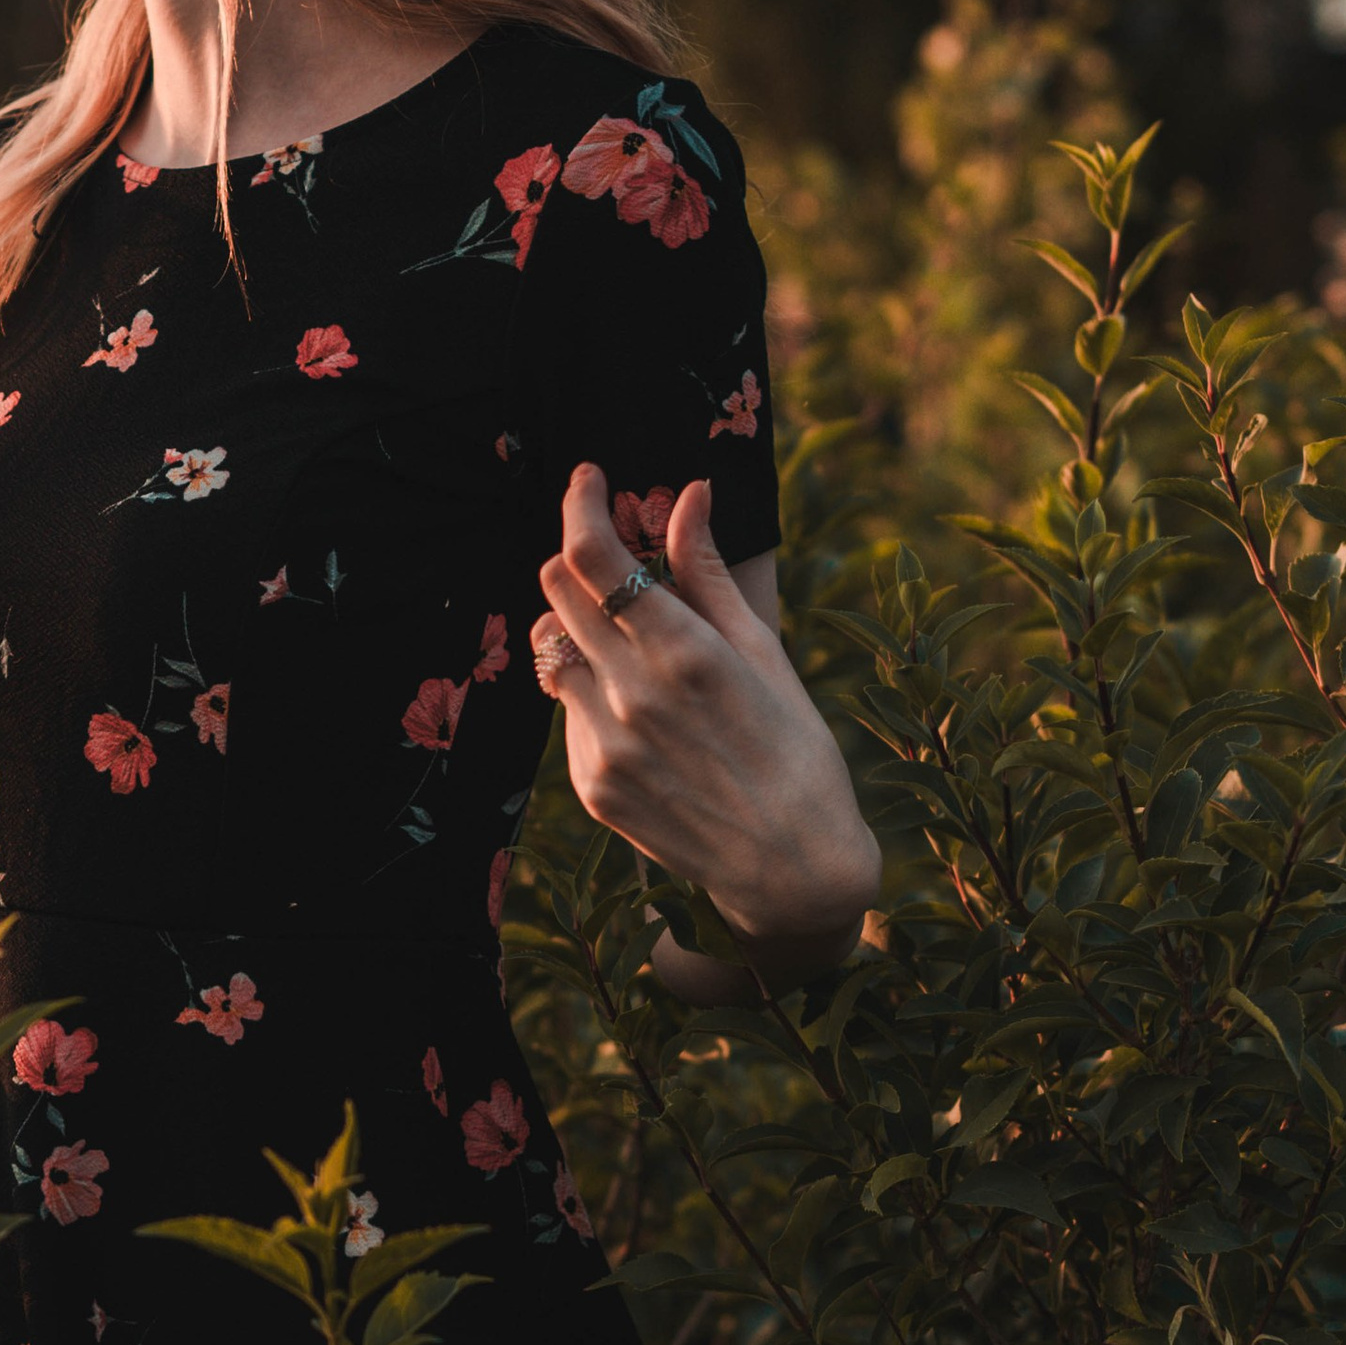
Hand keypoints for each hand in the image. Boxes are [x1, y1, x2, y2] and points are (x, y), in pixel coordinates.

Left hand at [533, 466, 878, 982]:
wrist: (791, 866)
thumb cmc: (795, 747)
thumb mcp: (763, 653)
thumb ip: (710, 572)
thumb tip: (688, 494)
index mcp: (684, 653)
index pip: (591, 556)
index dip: (579, 504)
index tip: (588, 478)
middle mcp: (631, 695)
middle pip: (554, 589)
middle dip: (579, 559)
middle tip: (616, 563)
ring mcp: (603, 744)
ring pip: (550, 648)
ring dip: (578, 626)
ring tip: (631, 643)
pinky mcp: (589, 784)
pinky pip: (566, 709)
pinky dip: (590, 690)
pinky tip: (640, 712)